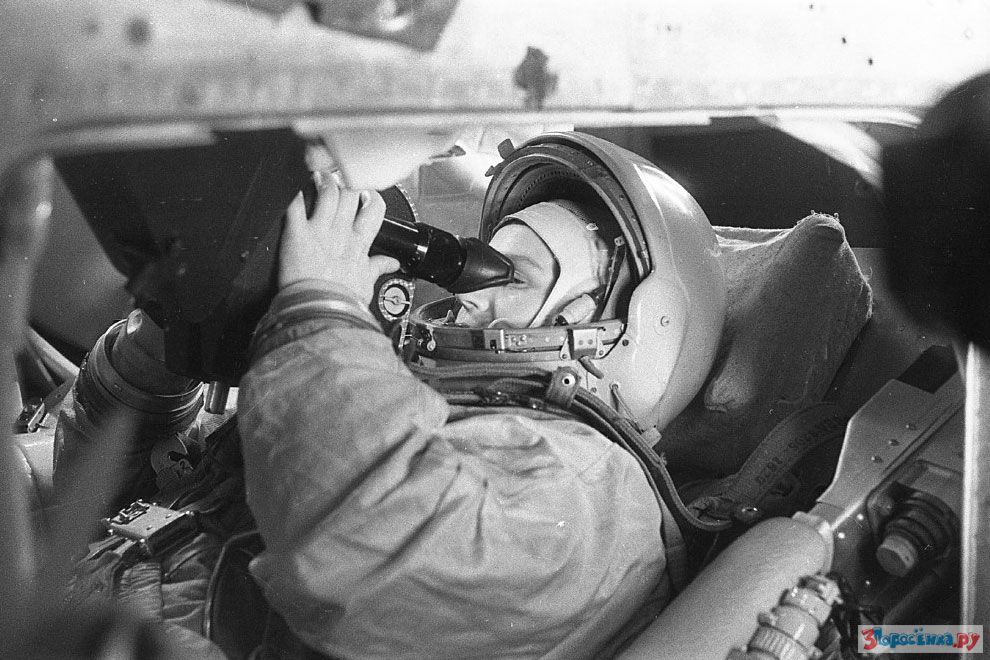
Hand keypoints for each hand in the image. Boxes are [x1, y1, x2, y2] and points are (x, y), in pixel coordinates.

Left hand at [278, 183, 399, 303]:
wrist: (320, 312)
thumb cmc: (343, 302)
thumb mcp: (367, 286)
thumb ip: (378, 268)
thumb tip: (392, 263)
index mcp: (359, 244)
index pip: (374, 209)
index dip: (371, 197)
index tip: (366, 193)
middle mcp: (341, 233)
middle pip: (350, 194)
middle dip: (346, 182)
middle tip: (339, 176)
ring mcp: (320, 231)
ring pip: (327, 192)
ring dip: (323, 181)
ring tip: (318, 174)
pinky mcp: (297, 234)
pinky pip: (294, 205)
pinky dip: (292, 192)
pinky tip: (290, 182)